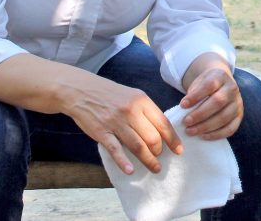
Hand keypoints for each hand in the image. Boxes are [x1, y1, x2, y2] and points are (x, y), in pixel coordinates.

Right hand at [63, 76, 181, 174]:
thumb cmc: (111, 94)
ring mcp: (115, 122)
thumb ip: (147, 111)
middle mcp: (131, 111)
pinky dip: (123, 162)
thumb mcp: (133, 95)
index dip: (173, 139)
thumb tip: (162, 130)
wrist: (81, 90)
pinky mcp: (101, 132)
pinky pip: (115, 150)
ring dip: (148, 160)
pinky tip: (131, 170)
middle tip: (160, 158)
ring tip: (155, 168)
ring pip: (137, 146)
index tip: (179, 150)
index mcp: (142, 101)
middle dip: (159, 151)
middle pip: (152, 137)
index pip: (163, 123)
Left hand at [179, 52, 243, 139]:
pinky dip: (216, 135)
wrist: (221, 84)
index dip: (196, 96)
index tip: (182, 105)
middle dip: (200, 114)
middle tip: (186, 122)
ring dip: (206, 127)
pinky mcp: (239, 116)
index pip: (209, 85)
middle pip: (218, 102)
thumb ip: (193, 94)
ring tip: (191, 131)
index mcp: (221, 76)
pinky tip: (203, 136)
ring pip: (224, 117)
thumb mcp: (198, 83)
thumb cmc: (205, 86)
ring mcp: (238, 103)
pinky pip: (230, 128)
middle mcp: (232, 88)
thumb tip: (184, 110)